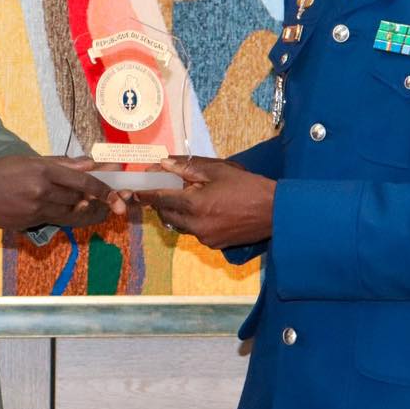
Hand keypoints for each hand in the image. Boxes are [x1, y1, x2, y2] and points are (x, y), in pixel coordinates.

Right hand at [0, 155, 123, 229]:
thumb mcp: (28, 160)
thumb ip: (61, 164)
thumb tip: (89, 163)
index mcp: (42, 171)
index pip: (82, 183)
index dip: (103, 189)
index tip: (116, 193)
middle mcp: (41, 192)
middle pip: (79, 201)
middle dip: (98, 202)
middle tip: (116, 202)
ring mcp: (35, 210)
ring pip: (70, 214)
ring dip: (86, 212)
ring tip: (100, 209)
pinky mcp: (28, 223)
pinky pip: (54, 221)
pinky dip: (67, 217)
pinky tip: (73, 212)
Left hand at [133, 156, 272, 248]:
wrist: (275, 212)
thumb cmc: (247, 186)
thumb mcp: (218, 170)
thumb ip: (188, 168)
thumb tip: (164, 164)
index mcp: (195, 204)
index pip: (161, 199)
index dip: (146, 194)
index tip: (134, 191)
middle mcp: (196, 225)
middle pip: (167, 214)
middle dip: (162, 202)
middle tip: (164, 188)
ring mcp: (205, 238)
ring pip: (180, 224)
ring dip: (178, 211)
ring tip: (189, 196)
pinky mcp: (215, 244)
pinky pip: (195, 231)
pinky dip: (194, 220)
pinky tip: (206, 209)